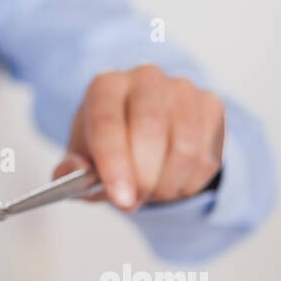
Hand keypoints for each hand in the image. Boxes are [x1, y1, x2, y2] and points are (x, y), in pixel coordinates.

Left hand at [52, 65, 224, 210]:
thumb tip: (73, 172)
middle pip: (150, 128)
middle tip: (133, 202)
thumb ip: (71, 170)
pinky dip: (188, 183)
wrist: (143, 128)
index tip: (121, 198)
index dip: (114, 162)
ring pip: (184, 148)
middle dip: (143, 178)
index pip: (108, 121)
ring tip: (150, 193)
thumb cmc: (109, 144)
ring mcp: (182, 89)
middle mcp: (145, 79)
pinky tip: (171, 182)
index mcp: (105, 86)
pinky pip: (206, 157)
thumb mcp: (82, 158)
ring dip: (166, 185)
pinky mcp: (210, 105)